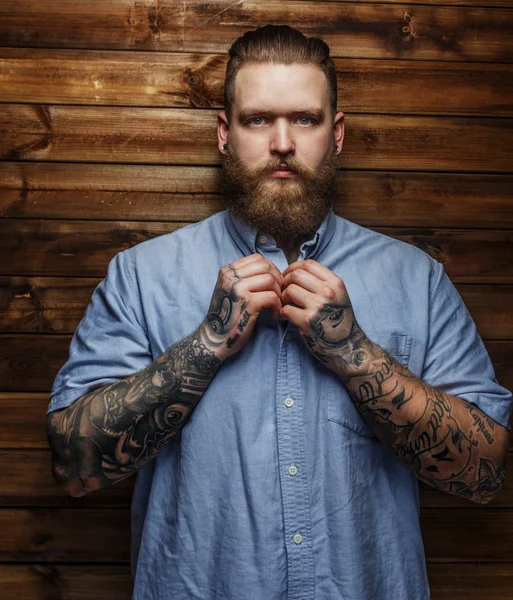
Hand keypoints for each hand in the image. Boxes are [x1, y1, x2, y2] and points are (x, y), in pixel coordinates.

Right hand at [200, 254, 282, 360]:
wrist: (214, 339)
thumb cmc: (226, 316)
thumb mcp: (229, 290)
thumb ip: (243, 278)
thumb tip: (270, 270)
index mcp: (227, 271)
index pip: (257, 258)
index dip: (271, 269)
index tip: (273, 284)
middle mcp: (231, 277)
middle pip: (266, 267)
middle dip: (277, 280)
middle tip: (278, 295)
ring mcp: (238, 289)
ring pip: (271, 280)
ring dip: (278, 293)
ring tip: (275, 305)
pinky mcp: (247, 304)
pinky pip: (272, 296)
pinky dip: (277, 306)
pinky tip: (272, 314)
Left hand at [280, 259, 376, 379]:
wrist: (348, 348)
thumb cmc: (339, 321)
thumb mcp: (338, 295)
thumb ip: (321, 282)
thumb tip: (295, 272)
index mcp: (335, 283)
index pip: (308, 263)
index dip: (293, 267)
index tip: (287, 276)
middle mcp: (328, 292)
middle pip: (295, 275)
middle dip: (284, 282)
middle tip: (282, 292)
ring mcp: (318, 307)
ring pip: (288, 290)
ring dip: (282, 298)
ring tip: (284, 305)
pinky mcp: (307, 322)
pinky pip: (285, 309)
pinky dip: (280, 313)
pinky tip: (283, 317)